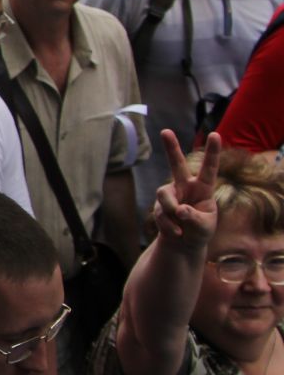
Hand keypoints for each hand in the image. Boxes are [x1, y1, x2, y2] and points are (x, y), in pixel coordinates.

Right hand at [151, 130, 219, 250]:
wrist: (183, 243)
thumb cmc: (200, 231)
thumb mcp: (204, 226)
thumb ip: (193, 217)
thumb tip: (179, 210)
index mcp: (203, 188)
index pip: (209, 168)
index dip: (212, 152)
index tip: (215, 134)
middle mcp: (185, 187)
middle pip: (177, 164)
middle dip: (171, 147)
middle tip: (165, 131)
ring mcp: (171, 195)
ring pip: (164, 194)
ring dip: (171, 209)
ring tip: (180, 226)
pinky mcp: (159, 206)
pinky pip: (161, 213)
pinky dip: (169, 225)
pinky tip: (177, 232)